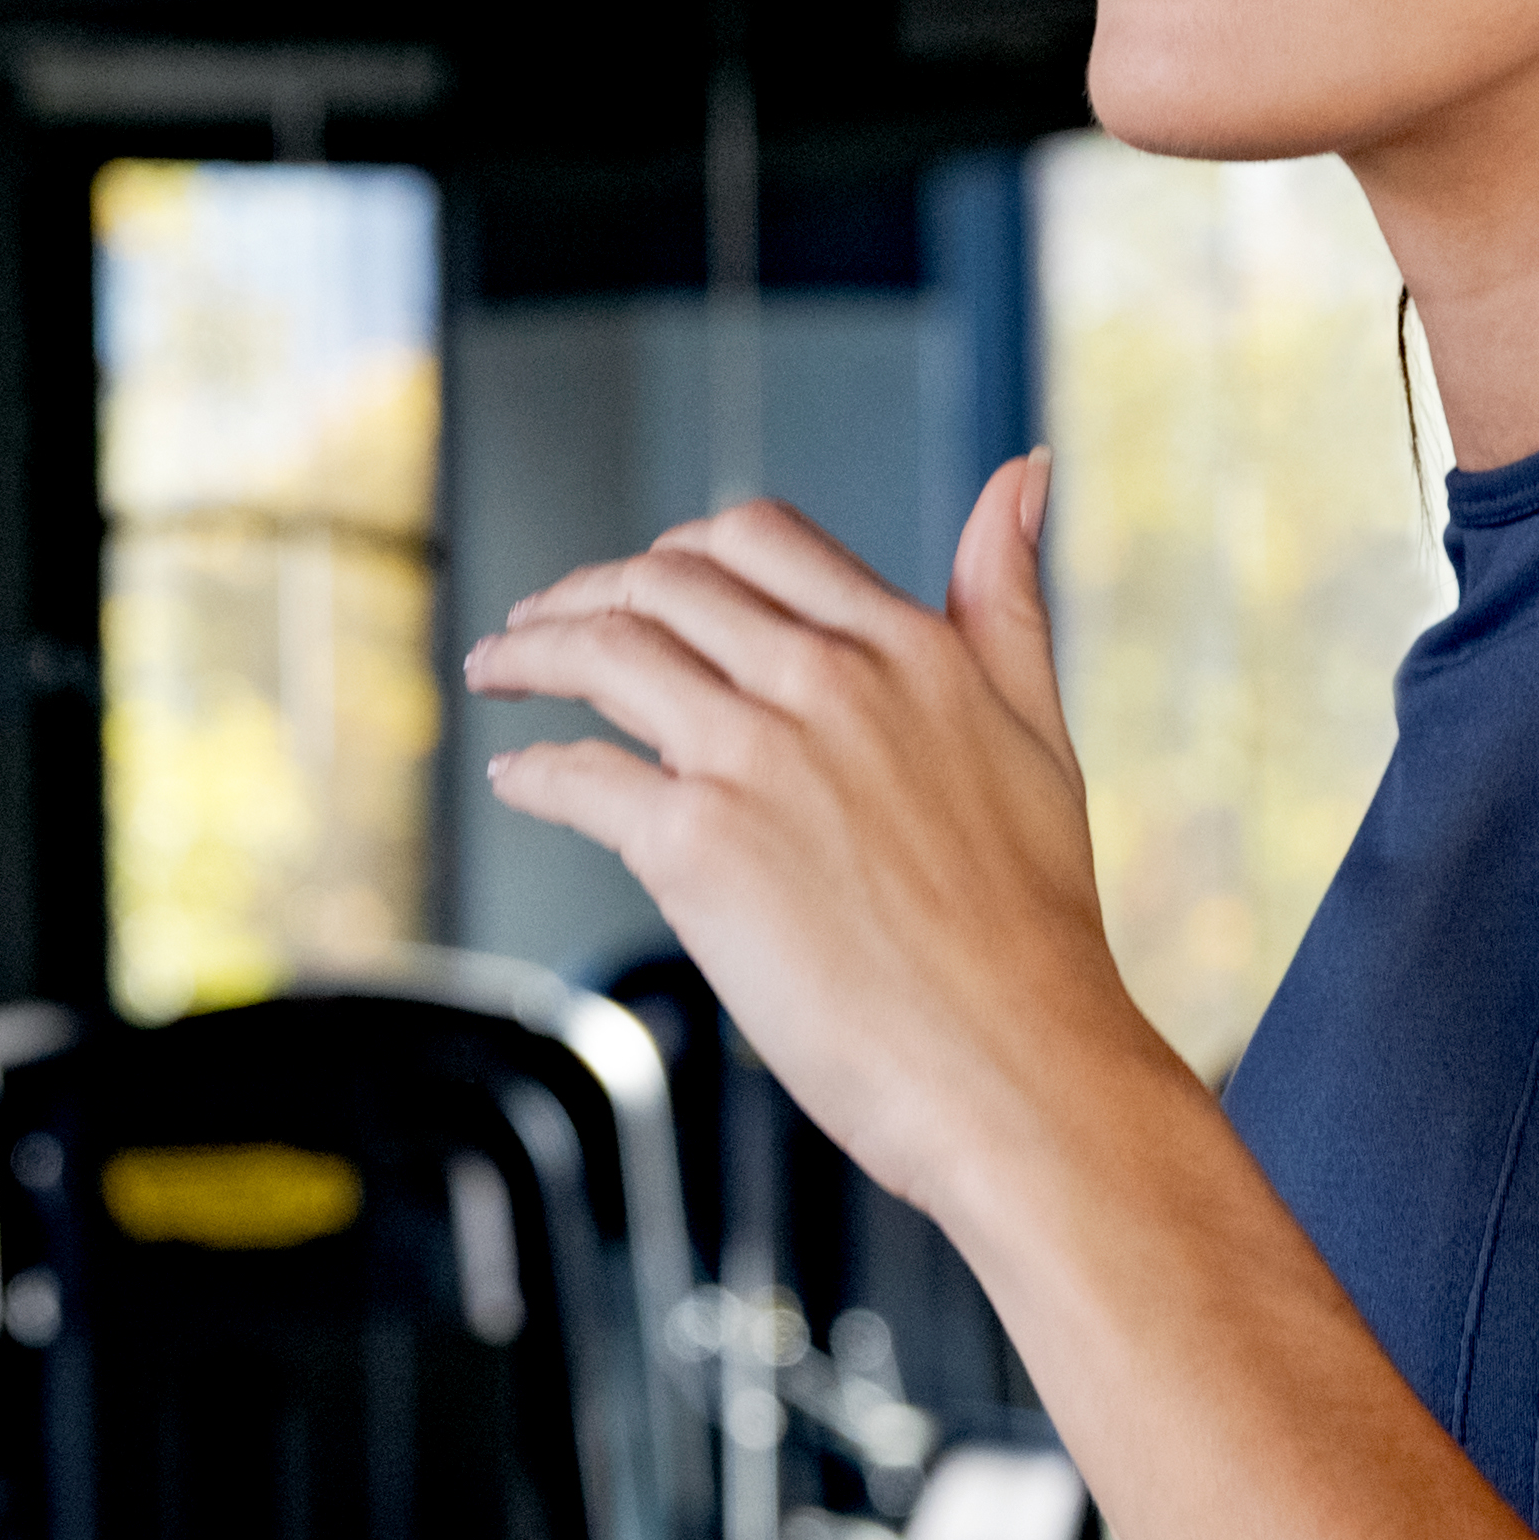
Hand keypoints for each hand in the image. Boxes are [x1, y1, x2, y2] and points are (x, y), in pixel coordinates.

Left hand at [463, 459, 1164, 1232]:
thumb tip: (1022, 475)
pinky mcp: (698, 846)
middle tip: (539, 622)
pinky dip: (535, 771)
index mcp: (907, 648)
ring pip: (606, 655)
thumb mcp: (1041, 731)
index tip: (640, 580)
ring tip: (498, 668)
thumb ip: (1006, 599)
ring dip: (530, 652)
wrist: (1020, 1064)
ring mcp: (756, 759)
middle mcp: (827, 682)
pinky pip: (582, 778)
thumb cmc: (1035, 928)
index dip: (678, 551)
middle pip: (662, 583)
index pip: (758, 540)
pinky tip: (521, 778)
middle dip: (583, 592)